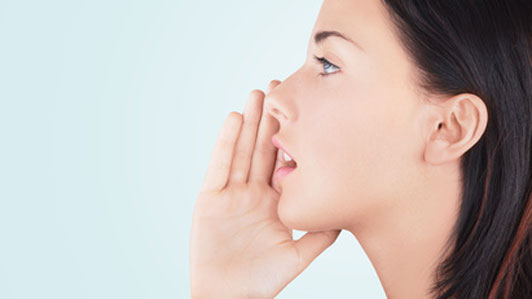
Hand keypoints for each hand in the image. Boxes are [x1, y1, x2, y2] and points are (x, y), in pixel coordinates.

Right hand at [190, 80, 341, 297]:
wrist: (230, 296)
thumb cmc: (262, 280)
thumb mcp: (298, 255)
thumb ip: (321, 235)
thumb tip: (347, 215)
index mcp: (274, 202)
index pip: (283, 161)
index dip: (290, 135)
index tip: (300, 108)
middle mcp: (253, 193)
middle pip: (262, 148)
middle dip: (268, 119)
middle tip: (277, 87)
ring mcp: (231, 194)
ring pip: (242, 151)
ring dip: (248, 122)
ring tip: (256, 94)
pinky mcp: (210, 199)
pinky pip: (220, 166)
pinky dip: (226, 143)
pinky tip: (234, 119)